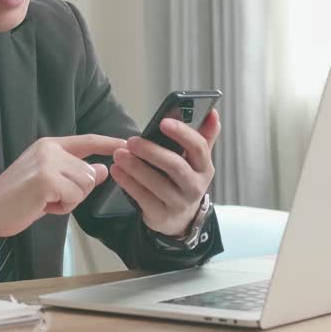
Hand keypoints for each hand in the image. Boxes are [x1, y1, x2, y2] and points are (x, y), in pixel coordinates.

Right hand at [0, 134, 124, 238]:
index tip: (127, 143)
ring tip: (45, 201)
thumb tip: (104, 169)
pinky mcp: (46, 179)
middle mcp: (50, 149)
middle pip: (90, 172)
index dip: (109, 143)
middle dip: (77, 192)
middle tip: (50, 198)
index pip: (87, 141)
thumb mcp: (51, 181)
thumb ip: (76, 174)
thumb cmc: (18, 198)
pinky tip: (43, 206)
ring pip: (84, 185)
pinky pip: (74, 197)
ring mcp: (48, 162)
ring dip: (70, 201)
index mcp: (50, 145)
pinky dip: (62, 207)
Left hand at [111, 109, 220, 236]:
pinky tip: (117, 170)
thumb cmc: (184, 180)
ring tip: (119, 154)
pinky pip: (142, 197)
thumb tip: (213, 113)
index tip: (163, 121)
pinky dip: (128, 182)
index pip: (198, 147)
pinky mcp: (161, 215)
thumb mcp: (196, 161)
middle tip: (131, 141)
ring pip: (156, 183)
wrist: (179, 218)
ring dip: (135, 167)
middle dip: (152, 151)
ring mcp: (179, 202)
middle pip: (175, 166)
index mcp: (205, 167)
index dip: (182, 133)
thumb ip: (204, 136)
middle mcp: (196, 186)